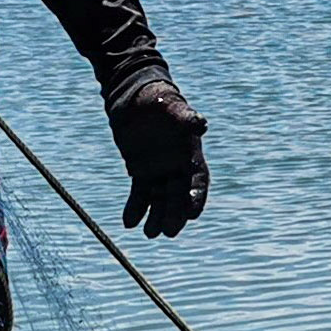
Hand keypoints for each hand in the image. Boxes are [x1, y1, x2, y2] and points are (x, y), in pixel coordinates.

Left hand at [109, 79, 209, 237]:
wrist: (135, 96)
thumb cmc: (158, 98)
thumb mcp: (171, 106)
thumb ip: (185, 117)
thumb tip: (201, 124)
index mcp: (190, 153)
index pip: (197, 181)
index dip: (196, 198)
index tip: (192, 215)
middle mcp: (177, 166)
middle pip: (178, 196)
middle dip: (174, 214)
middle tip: (168, 232)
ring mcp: (159, 170)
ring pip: (159, 199)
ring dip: (156, 217)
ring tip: (149, 234)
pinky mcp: (140, 171)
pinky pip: (139, 194)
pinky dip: (135, 208)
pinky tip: (129, 223)